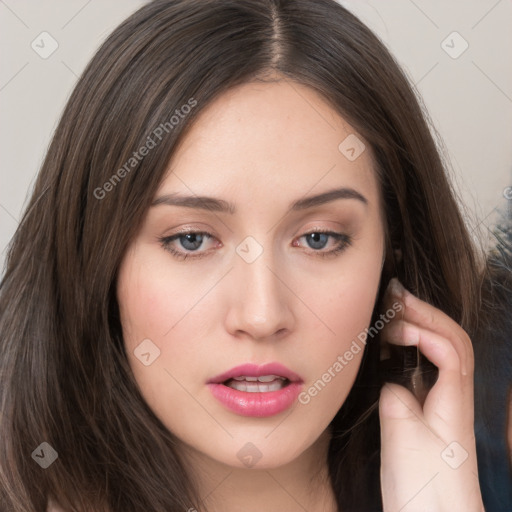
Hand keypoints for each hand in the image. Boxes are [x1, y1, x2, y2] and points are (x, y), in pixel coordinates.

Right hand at [379, 278, 484, 511]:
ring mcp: (446, 406)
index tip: (396, 327)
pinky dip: (416, 349)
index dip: (423, 328)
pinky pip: (430, 369)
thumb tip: (393, 377)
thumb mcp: (403, 436)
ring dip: (423, 326)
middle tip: (396, 296)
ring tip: (396, 311)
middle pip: (453, 341)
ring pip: (444, 352)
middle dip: (427, 313)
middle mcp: (455, 398)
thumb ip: (397, 395)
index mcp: (453, 401)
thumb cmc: (426, 489)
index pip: (449, 346)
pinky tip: (396, 348)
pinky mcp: (433, 416)